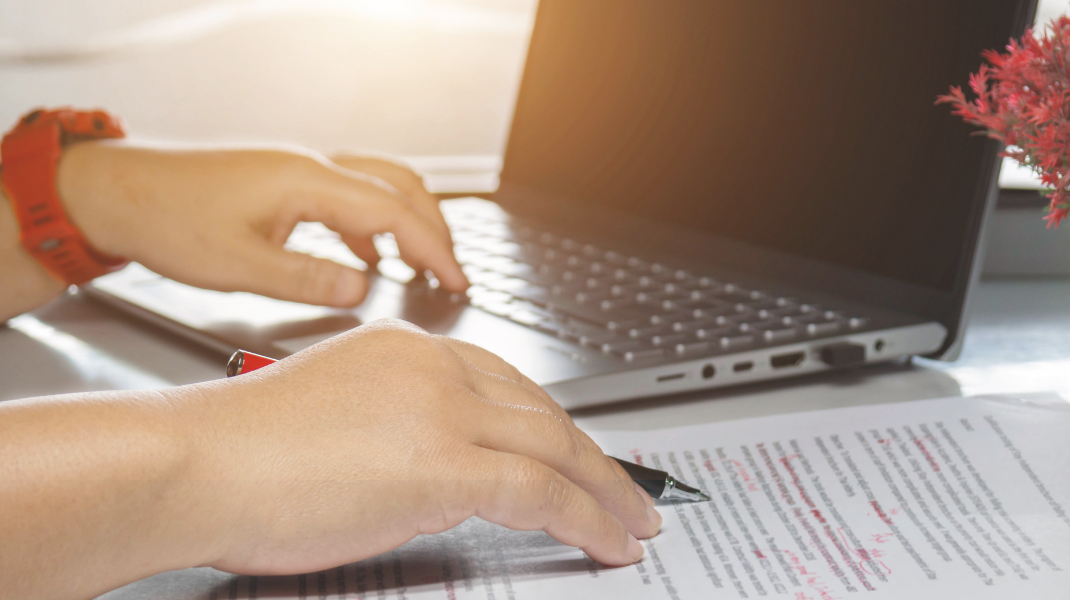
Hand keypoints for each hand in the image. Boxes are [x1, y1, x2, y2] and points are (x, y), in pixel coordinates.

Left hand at [55, 141, 467, 306]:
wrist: (117, 192)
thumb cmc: (166, 220)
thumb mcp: (237, 265)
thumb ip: (306, 278)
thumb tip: (362, 286)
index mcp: (306, 181)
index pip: (394, 212)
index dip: (432, 249)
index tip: (455, 281)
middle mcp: (310, 167)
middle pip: (400, 187)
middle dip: (435, 231)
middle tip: (452, 274)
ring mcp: (300, 170)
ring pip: (380, 185)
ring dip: (410, 222)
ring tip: (425, 264)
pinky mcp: (287, 183)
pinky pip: (351, 195)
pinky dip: (375, 224)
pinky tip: (369, 256)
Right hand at [186, 319, 661, 572]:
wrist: (190, 463)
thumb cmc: (237, 454)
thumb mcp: (334, 419)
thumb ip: (397, 430)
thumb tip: (439, 472)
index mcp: (408, 351)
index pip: (506, 385)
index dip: (552, 425)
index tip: (574, 454)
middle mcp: (434, 368)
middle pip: (543, 410)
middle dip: (593, 457)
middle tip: (626, 489)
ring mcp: (442, 411)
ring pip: (556, 446)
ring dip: (606, 489)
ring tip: (634, 521)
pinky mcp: (442, 462)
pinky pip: (540, 490)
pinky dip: (586, 516)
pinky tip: (607, 540)